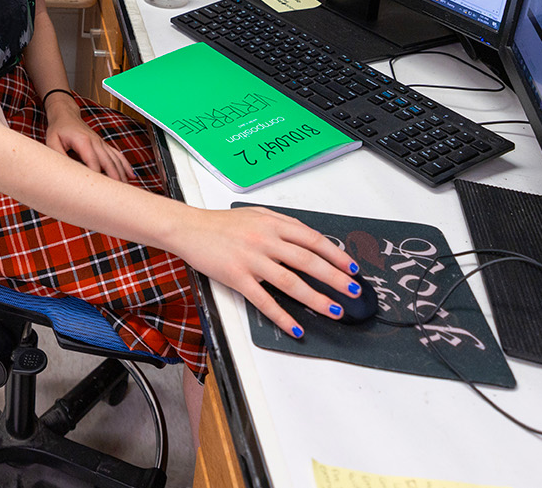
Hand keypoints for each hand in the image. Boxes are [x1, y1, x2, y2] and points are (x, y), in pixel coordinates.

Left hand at [41, 100, 136, 182]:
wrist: (66, 115)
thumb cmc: (58, 129)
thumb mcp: (51, 141)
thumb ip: (57, 155)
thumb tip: (64, 172)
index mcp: (83, 141)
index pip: (92, 161)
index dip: (97, 175)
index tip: (99, 189)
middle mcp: (95, 141)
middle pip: (108, 162)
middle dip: (113, 177)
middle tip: (117, 193)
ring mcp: (101, 143)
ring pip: (115, 159)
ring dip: (121, 174)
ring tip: (126, 189)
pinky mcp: (103, 144)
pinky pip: (117, 155)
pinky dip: (125, 165)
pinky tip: (131, 176)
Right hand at [172, 205, 359, 339]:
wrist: (188, 228)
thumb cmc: (221, 224)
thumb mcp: (256, 214)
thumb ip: (282, 225)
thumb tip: (310, 239)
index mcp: (273, 223)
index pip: (313, 239)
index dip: (336, 255)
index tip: (352, 268)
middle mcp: (265, 240)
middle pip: (308, 261)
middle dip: (336, 278)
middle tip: (353, 291)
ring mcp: (251, 260)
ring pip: (291, 282)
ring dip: (316, 299)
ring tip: (334, 310)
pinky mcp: (237, 277)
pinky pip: (263, 300)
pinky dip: (281, 316)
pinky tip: (295, 326)